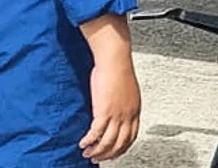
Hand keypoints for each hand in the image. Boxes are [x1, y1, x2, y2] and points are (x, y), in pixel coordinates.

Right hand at [79, 15, 141, 162]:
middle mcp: (128, 115)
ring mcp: (117, 114)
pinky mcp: (104, 111)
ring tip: (88, 153)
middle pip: (120, 143)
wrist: (115, 59)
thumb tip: (114, 111)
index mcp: (135, 110)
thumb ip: (122, 104)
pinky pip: (96, 133)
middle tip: (97, 158)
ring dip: (97, 151)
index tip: (113, 154)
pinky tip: (82, 143)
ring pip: (108, 142)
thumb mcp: (126, 91)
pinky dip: (89, 141)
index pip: (131, 137)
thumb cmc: (118, 70)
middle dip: (108, 154)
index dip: (121, 149)